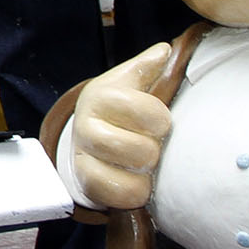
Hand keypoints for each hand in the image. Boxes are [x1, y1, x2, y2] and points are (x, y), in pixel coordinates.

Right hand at [68, 44, 174, 210]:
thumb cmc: (117, 108)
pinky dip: (133, 193)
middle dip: (152, 150)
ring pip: (128, 177)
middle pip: (140, 151)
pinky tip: (134, 181)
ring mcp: (83, 158)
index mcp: (101, 96)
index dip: (160, 121)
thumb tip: (165, 51)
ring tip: (141, 165)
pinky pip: (118, 197)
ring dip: (142, 174)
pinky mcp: (86, 184)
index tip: (158, 122)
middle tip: (148, 144)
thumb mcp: (130, 82)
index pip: (148, 113)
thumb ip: (147, 67)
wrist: (87, 135)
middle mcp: (86, 127)